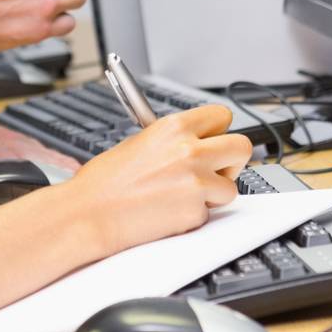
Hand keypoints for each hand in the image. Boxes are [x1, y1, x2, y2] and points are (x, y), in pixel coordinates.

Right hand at [71, 104, 252, 257]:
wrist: (89, 213)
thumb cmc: (104, 182)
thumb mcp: (140, 143)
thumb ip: (174, 140)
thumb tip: (197, 143)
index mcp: (174, 127)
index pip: (222, 116)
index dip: (219, 131)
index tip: (213, 141)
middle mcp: (190, 150)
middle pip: (242, 146)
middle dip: (232, 160)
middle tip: (216, 170)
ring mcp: (196, 182)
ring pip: (231, 187)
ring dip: (214, 193)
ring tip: (184, 196)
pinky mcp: (195, 211)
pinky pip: (210, 213)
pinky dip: (194, 215)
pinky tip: (169, 211)